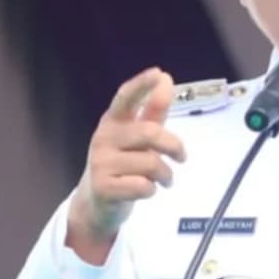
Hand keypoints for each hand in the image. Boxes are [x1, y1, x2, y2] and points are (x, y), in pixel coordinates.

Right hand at [66, 67, 186, 261]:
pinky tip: (145, 191)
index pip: (125, 98)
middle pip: (150, 133)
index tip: (159, 74)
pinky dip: (152, 190)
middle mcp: (103, 138)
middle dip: (174, 146)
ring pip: (150, 163)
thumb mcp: (137, 139)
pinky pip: (143, 186)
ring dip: (166, 175)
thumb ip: (153, 112)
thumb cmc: (121, 166)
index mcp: (113, 122)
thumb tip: (166, 79)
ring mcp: (101, 163)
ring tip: (164, 180)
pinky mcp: (103, 187)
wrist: (96, 205)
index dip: (142, 85)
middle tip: (182, 158)